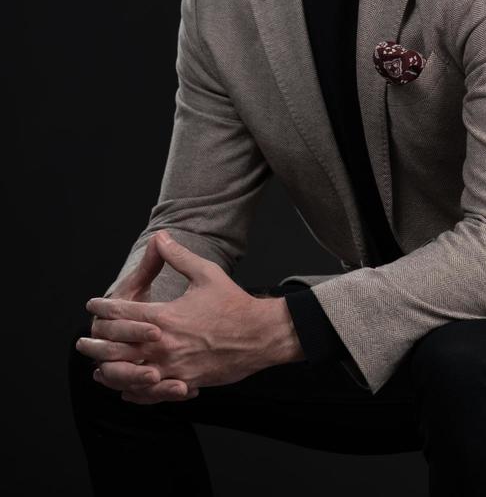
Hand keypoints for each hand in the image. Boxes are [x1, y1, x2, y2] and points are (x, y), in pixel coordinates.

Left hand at [82, 230, 295, 402]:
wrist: (260, 335)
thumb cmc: (233, 302)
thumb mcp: (205, 273)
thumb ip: (177, 257)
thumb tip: (160, 236)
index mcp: (165, 317)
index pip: (123, 312)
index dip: (104, 307)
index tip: (92, 303)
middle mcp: (164, 345)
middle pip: (118, 346)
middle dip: (98, 341)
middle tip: (83, 339)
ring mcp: (174, 367)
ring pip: (130, 374)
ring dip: (111, 369)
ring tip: (98, 367)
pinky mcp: (185, 383)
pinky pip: (151, 391)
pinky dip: (135, 390)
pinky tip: (127, 387)